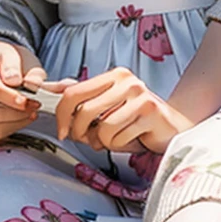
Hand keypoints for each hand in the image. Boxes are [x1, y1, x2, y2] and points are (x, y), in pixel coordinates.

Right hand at [0, 39, 46, 141]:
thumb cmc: (4, 58)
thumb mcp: (17, 54)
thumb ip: (23, 68)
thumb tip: (30, 84)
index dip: (12, 98)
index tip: (28, 101)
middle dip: (17, 112)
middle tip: (35, 105)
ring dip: (16, 122)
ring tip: (30, 111)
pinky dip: (9, 129)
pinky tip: (19, 119)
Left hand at [49, 66, 193, 153]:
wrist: (173, 127)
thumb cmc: (136, 120)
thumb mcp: (107, 106)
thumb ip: (81, 97)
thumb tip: (47, 87)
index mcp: (113, 75)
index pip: (73, 91)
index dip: (61, 115)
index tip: (63, 131)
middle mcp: (126, 81)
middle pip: (83, 111)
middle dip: (81, 133)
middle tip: (89, 140)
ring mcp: (140, 95)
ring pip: (102, 128)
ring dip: (104, 142)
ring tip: (116, 137)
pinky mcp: (150, 113)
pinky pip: (118, 137)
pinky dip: (120, 145)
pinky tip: (132, 138)